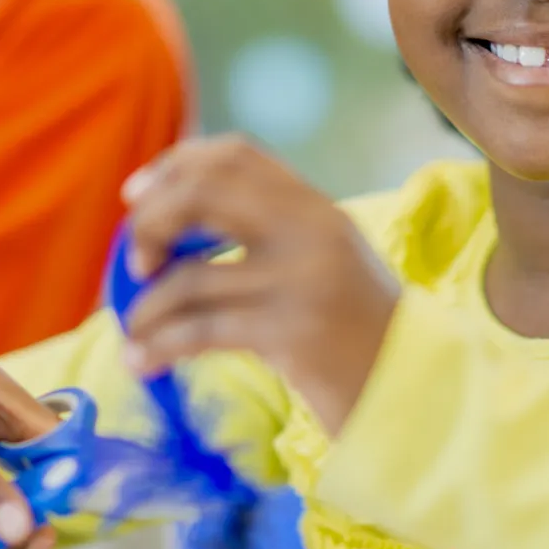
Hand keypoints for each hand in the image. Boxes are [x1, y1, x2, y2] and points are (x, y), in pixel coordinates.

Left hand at [123, 135, 397, 435]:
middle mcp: (311, 231)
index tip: (136, 193)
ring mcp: (303, 281)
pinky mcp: (291, 334)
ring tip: (133, 332)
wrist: (415, 395)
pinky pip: (199, 331)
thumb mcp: (322, 264)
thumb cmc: (356, 335)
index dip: (176, 163)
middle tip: (135, 262)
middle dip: (151, 221)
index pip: (235, 153)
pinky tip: (142, 362)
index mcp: (316, 207)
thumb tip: (165, 226)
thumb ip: (267, 234)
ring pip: (189, 277)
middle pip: (203, 193)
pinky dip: (158, 346)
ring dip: (145, 308)